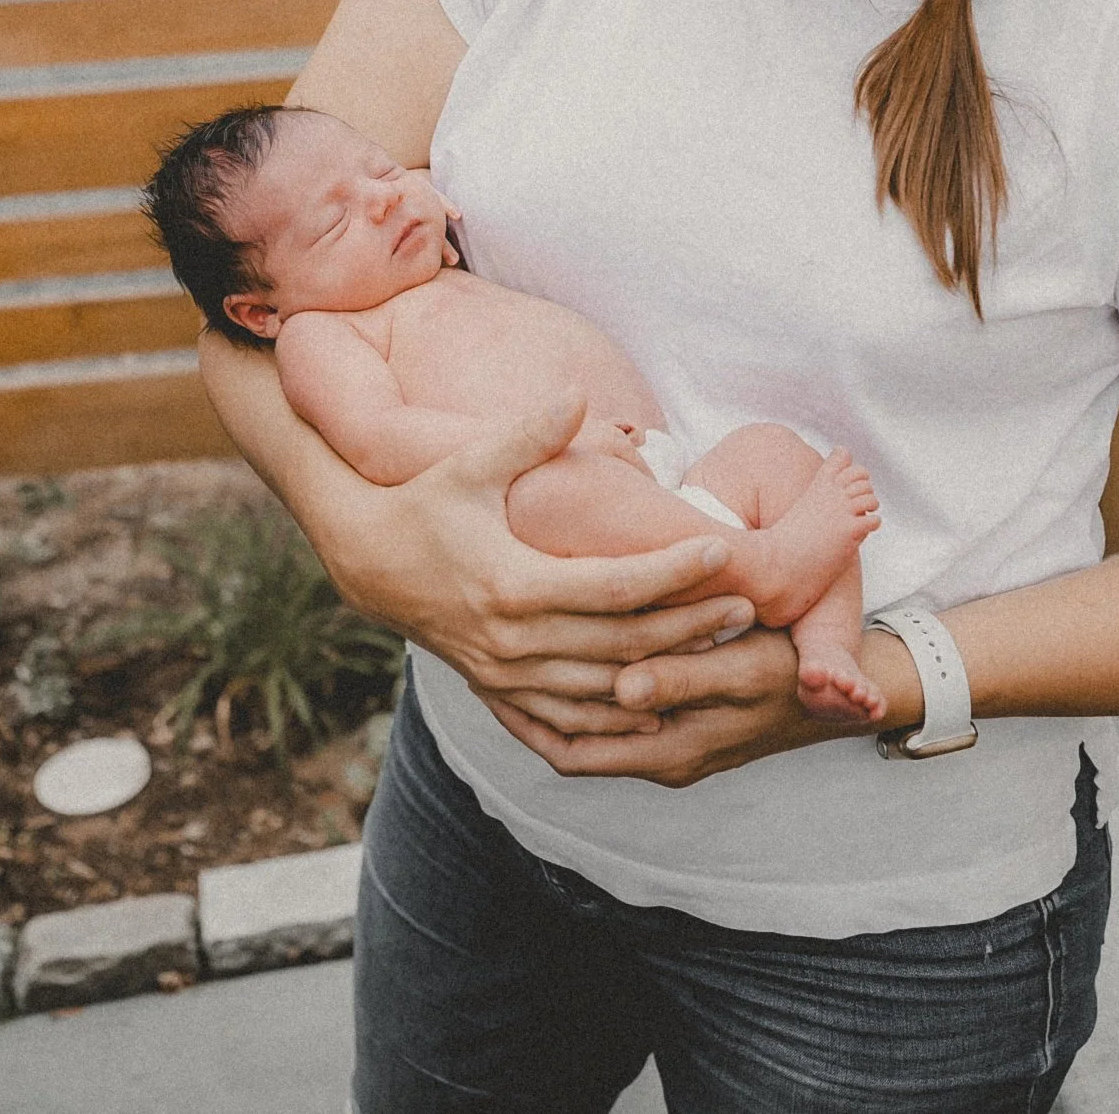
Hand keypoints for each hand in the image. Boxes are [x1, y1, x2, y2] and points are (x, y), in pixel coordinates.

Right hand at [315, 388, 755, 733]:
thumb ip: (528, 435)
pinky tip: (658, 710)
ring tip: (723, 654)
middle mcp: (513, 641)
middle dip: (689, 626)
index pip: (612, 586)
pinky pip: (566, 725)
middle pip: (621, 645)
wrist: (369, 562)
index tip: (720, 551)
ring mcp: (506, 676)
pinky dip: (615, 724)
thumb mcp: (471, 463)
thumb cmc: (427, 502)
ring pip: (603, 693)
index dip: (670, 571)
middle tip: (749, 605)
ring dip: (666, 676)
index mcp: (512, 585)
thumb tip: (576, 393)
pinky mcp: (499, 693)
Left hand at [486, 630, 855, 785]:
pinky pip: (610, 717)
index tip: (479, 667)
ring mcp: (668, 744)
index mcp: (668, 750)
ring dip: (545, 697)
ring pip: (585, 731)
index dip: (519, 713)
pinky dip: (580, 692)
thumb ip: (684, 677)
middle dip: (518, 704)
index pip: (568, 746)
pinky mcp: (678, 724)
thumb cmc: (795, 672)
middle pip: (565, 742)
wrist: (844, 693)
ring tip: (498, 651)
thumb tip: (620, 688)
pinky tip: (559, 651)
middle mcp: (660, 756)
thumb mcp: (744, 669)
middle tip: (471, 655)